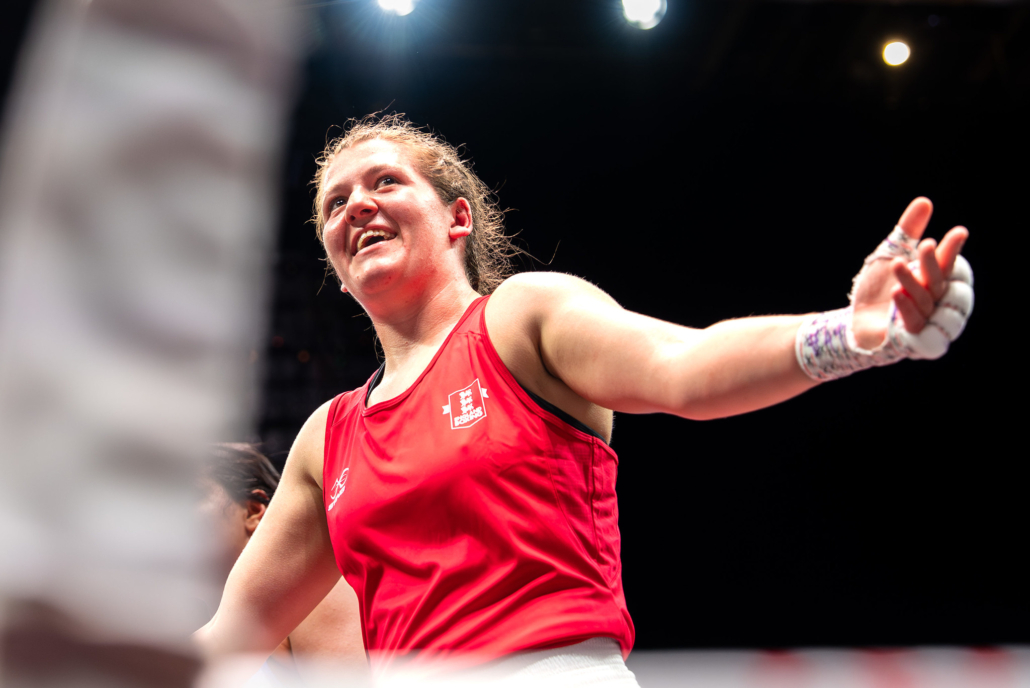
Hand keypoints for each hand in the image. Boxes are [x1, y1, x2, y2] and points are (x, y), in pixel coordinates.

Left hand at [851, 197, 968, 349]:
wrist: (852, 323)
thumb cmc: (876, 291)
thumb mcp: (890, 255)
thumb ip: (908, 231)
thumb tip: (925, 202)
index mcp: (936, 285)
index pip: (951, 268)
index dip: (954, 252)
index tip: (958, 232)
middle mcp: (935, 305)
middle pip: (941, 284)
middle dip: (935, 264)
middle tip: (926, 244)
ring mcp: (925, 323)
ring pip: (927, 302)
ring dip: (914, 282)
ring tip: (898, 263)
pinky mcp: (911, 340)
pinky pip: (914, 324)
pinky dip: (906, 307)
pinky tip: (896, 292)